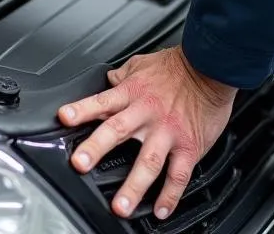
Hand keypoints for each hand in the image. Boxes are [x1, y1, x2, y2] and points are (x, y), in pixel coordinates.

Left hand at [59, 46, 236, 220]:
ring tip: (121, 206)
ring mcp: (167, 132)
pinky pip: (179, 174)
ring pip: (148, 161)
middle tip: (80, 163)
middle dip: (97, 148)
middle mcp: (146, 113)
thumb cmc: (177, 67)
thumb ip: (122, 76)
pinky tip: (161, 211)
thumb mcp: (142, 64)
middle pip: (117, 130)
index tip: (64, 118)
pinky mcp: (188, 146)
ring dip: (134, 185)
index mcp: (133, 93)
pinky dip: (170, 195)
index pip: (102, 101)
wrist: (209, 68)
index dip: (82, 109)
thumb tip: (108, 81)